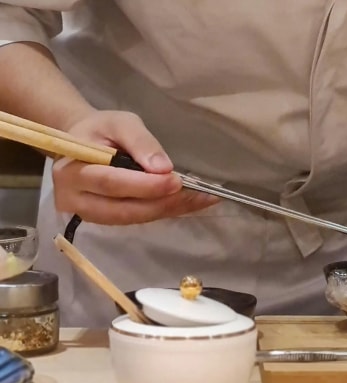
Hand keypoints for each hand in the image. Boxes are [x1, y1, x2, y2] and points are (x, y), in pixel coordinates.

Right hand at [52, 110, 217, 223]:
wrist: (82, 143)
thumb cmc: (100, 130)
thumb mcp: (119, 123)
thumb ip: (140, 142)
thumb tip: (163, 168)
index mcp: (71, 170)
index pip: (110, 183)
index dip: (145, 185)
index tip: (175, 180)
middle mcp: (74, 199)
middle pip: (123, 208)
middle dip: (162, 201)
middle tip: (195, 193)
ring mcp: (88, 214)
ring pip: (133, 218)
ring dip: (169, 209)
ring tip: (200, 198)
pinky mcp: (105, 220)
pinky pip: (138, 219)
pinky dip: (165, 211)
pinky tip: (190, 202)